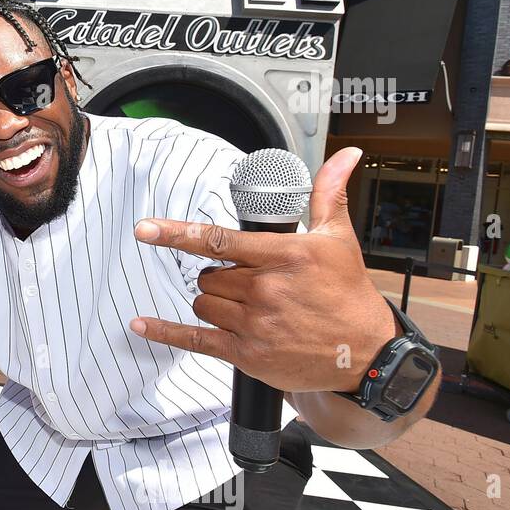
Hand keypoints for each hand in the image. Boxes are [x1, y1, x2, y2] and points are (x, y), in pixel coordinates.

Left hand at [129, 147, 397, 393]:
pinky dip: (165, 333)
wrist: (367, 354)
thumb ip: (327, 195)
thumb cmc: (348, 295)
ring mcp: (253, 324)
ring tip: (245, 304)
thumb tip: (344, 155)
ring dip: (212, 300)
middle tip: (247, 281)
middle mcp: (264, 290)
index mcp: (283, 257)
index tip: (146, 228)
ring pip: (202, 302)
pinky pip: (195, 340)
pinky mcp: (246, 354)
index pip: (218, 241)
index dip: (177, 233)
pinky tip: (141, 325)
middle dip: (218, 274)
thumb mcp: (339, 240)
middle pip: (208, 274)